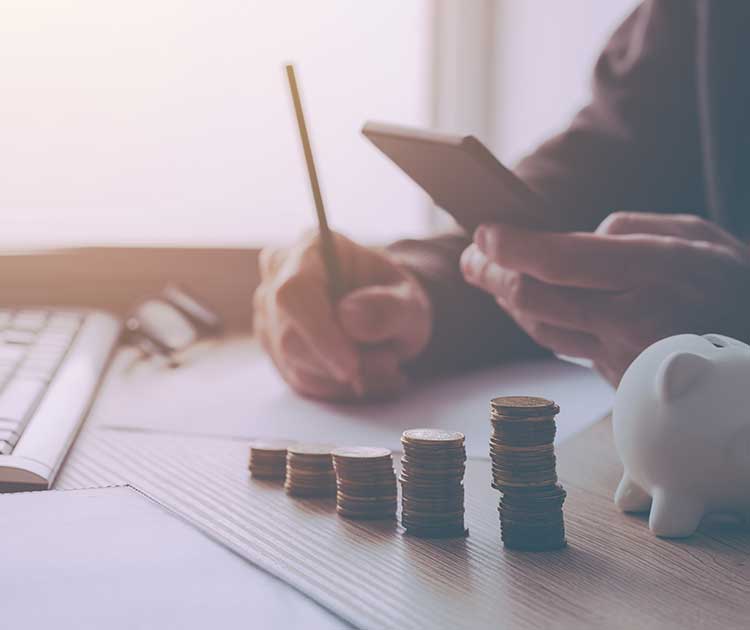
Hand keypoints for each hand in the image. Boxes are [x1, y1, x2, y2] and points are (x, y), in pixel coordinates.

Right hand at [254, 230, 431, 399]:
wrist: (382, 312)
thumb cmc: (393, 300)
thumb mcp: (409, 301)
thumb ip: (388, 307)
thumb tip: (350, 319)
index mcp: (311, 249)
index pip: (294, 292)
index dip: (319, 333)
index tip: (351, 366)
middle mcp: (278, 277)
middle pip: (290, 337)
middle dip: (342, 363)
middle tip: (390, 364)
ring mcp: (269, 314)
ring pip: (296, 365)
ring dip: (345, 379)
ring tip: (386, 367)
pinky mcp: (273, 347)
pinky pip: (300, 380)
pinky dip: (337, 388)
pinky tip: (367, 377)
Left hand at [460, 212, 749, 384]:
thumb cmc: (733, 283)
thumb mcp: (697, 235)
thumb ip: (632, 228)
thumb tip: (575, 235)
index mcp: (657, 271)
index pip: (561, 261)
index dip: (512, 248)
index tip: (483, 234)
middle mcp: (635, 319)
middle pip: (536, 299)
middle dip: (492, 275)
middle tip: (471, 257)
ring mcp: (624, 356)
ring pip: (541, 328)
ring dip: (506, 299)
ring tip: (488, 273)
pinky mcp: (618, 379)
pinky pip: (562, 345)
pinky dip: (536, 320)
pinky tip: (523, 301)